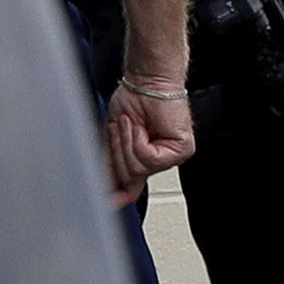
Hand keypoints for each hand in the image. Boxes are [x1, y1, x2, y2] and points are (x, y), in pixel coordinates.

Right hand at [105, 79, 195, 201]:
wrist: (146, 80)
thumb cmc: (133, 101)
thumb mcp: (113, 138)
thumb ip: (109, 165)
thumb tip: (101, 190)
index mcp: (144, 160)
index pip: (131, 189)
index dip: (117, 196)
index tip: (105, 202)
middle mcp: (160, 161)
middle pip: (130, 179)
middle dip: (117, 154)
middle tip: (117, 131)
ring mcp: (172, 157)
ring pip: (138, 169)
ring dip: (126, 143)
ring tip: (129, 124)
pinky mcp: (182, 150)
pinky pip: (150, 158)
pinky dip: (138, 140)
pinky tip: (140, 127)